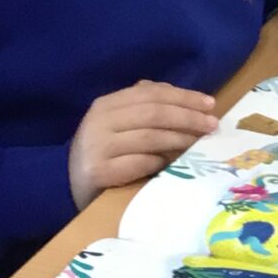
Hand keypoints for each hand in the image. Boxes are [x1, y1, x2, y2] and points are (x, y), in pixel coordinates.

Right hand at [68, 82, 220, 205]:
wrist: (66, 183)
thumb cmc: (102, 152)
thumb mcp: (117, 123)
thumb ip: (142, 106)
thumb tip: (179, 96)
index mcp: (106, 104)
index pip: (151, 94)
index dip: (183, 97)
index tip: (211, 104)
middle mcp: (100, 121)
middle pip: (154, 113)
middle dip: (188, 117)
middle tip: (212, 126)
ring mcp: (98, 147)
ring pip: (150, 137)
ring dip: (180, 139)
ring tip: (200, 143)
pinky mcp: (99, 171)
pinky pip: (139, 163)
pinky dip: (160, 161)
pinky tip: (174, 162)